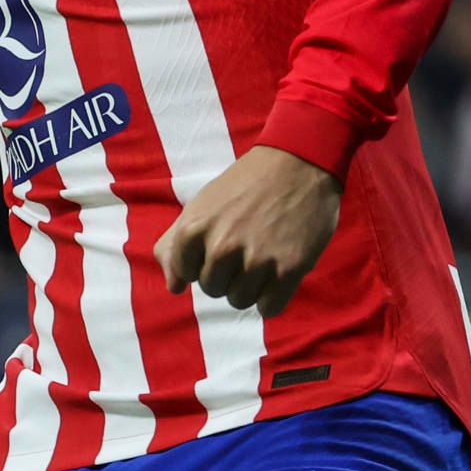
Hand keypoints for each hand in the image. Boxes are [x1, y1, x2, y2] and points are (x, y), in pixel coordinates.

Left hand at [153, 145, 341, 315]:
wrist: (297, 162)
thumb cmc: (245, 183)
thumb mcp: (201, 204)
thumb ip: (174, 244)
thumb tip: (173, 287)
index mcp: (193, 229)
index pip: (185, 273)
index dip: (201, 260)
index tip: (217, 242)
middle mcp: (221, 247)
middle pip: (213, 289)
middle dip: (225, 274)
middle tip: (243, 247)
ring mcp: (255, 260)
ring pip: (240, 301)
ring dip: (249, 286)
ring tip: (260, 258)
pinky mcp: (288, 270)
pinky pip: (269, 308)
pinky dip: (271, 297)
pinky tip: (276, 272)